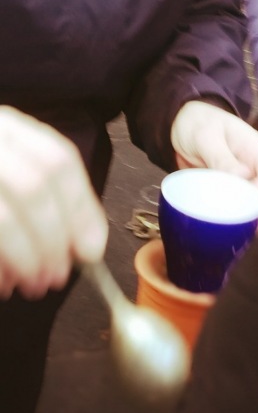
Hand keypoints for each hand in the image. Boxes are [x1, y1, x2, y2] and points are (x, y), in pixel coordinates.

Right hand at [0, 106, 107, 299]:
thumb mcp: (16, 175)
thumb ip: (53, 201)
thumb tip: (91, 246)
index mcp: (9, 127)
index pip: (57, 159)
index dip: (80, 207)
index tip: (93, 250)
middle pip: (33, 187)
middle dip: (53, 239)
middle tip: (58, 276)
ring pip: (4, 218)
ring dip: (26, 258)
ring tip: (34, 285)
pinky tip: (4, 285)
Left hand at [170, 100, 257, 230]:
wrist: (184, 124)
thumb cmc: (197, 124)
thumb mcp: (205, 136)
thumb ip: (221, 156)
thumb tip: (241, 178)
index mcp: (257, 151)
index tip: (242, 206)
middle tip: (231, 225)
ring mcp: (248, 185)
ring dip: (249, 226)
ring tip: (225, 230)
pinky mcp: (236, 197)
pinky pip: (246, 217)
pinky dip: (238, 227)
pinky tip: (219, 229)